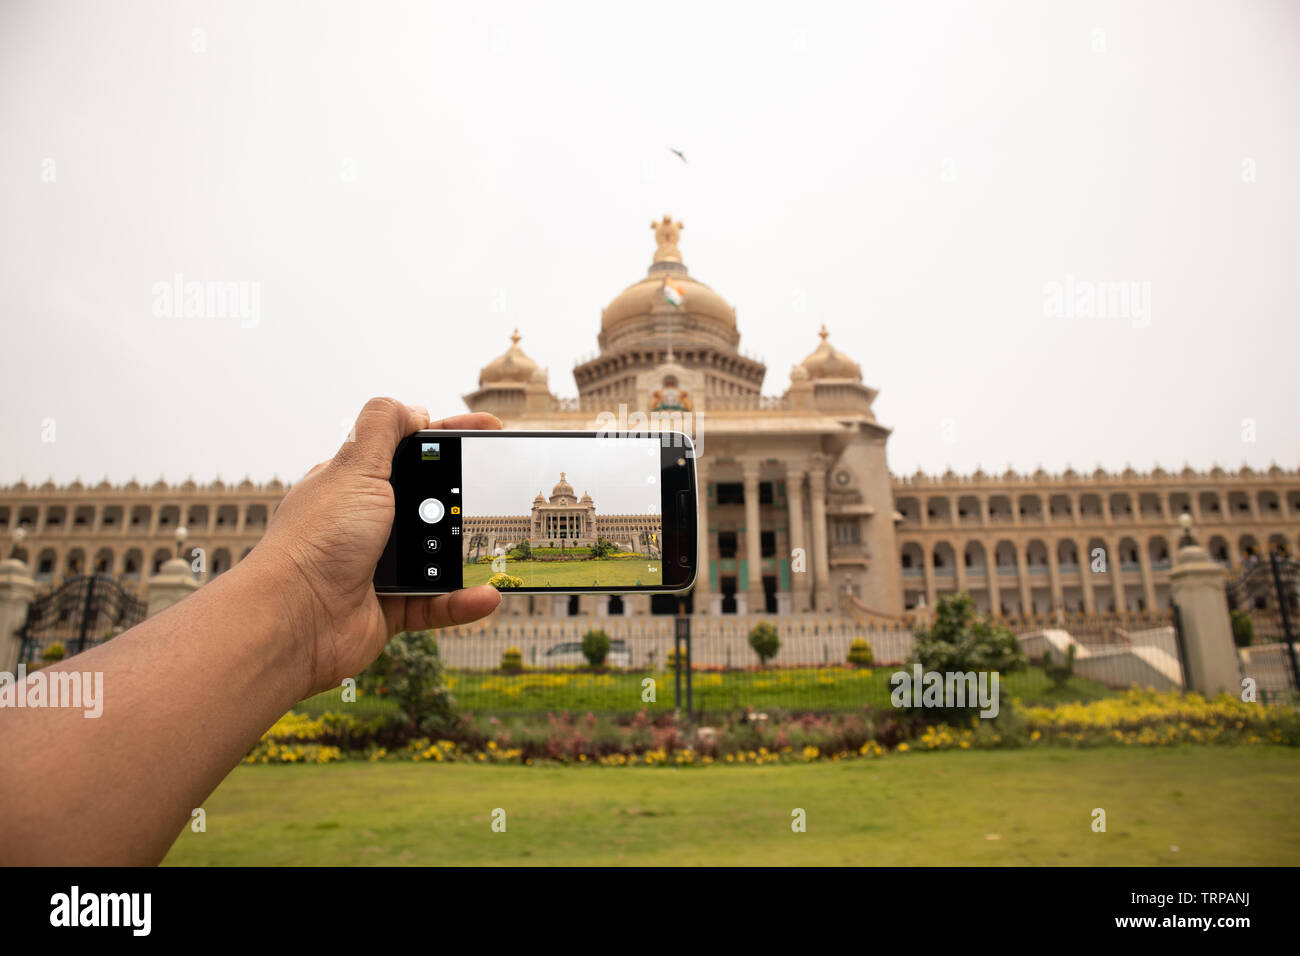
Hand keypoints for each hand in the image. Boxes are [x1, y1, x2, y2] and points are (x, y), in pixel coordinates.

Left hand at [251, 397, 502, 697]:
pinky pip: (437, 603)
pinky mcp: (390, 608)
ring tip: (493, 547)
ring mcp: (379, 567)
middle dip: (462, 496)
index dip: (447, 436)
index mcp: (354, 485)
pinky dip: (461, 602)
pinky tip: (486, 596)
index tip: (488, 430)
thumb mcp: (354, 467)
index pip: (409, 450)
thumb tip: (415, 410)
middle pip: (428, 501)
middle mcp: (366, 523)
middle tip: (497, 489)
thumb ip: (383, 426)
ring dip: (464, 554)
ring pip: (436, 554)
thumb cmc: (317, 541)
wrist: (295, 620)